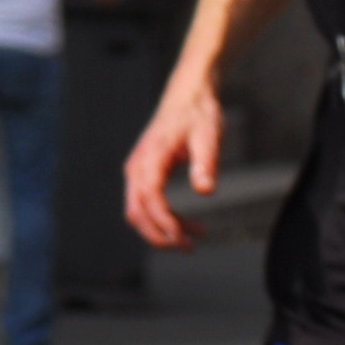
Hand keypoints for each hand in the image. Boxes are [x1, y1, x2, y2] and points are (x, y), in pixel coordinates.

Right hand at [125, 84, 222, 248]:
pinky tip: (188, 226)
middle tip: (188, 248)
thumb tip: (205, 191)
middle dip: (159, 234)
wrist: (188, 96)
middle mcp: (138, 166)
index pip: (150, 197)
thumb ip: (206, 163)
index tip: (183, 238)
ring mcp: (138, 171)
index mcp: (151, 156)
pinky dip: (164, 219)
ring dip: (162, 230)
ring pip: (139, 211)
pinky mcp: (145, 174)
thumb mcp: (208, 135)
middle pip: (136, 211)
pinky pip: (147, 204)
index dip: (164, 221)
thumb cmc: (198, 114)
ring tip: (193, 240)